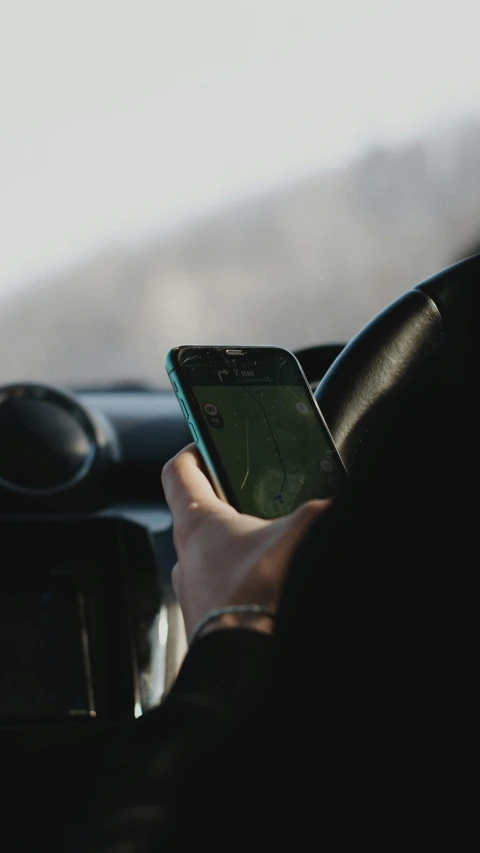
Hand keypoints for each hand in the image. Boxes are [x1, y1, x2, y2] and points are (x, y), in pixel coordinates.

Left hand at [161, 445, 329, 639]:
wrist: (248, 665)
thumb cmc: (261, 595)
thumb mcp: (302, 533)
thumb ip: (319, 509)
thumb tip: (334, 502)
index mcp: (196, 522)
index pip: (177, 470)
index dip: (194, 449)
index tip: (212, 442)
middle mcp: (186, 555)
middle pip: (200, 513)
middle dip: (232, 503)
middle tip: (261, 497)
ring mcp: (193, 591)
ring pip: (213, 555)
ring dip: (240, 547)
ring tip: (276, 544)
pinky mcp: (207, 620)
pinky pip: (223, 588)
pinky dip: (244, 581)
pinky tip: (274, 584)